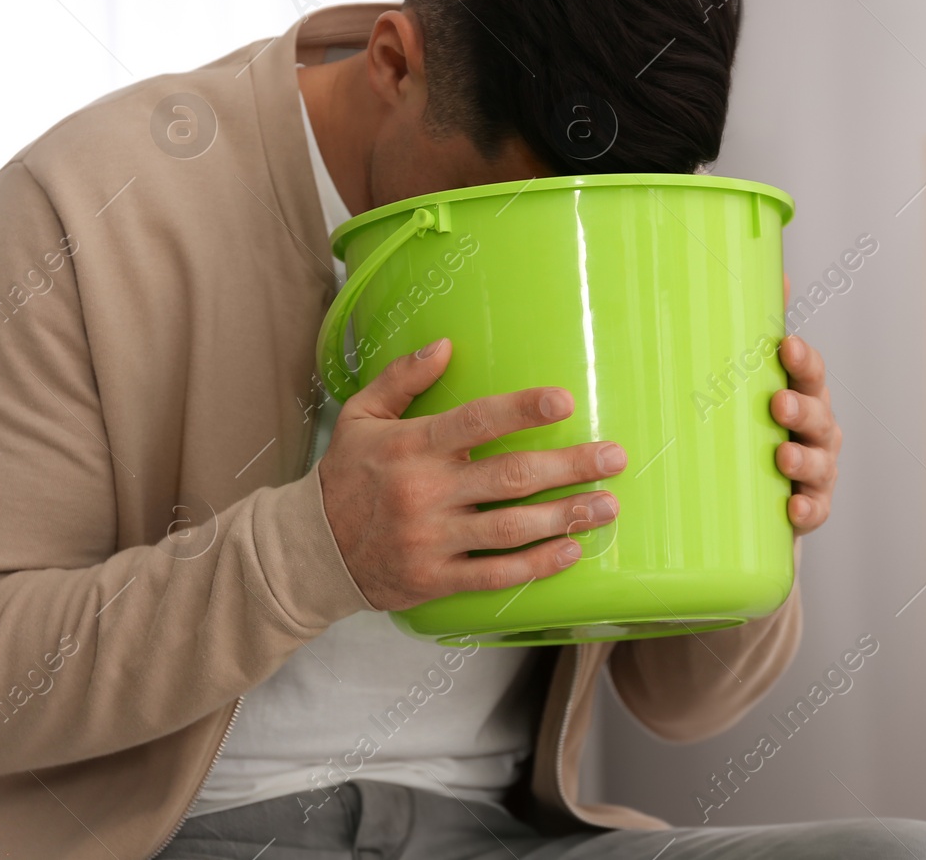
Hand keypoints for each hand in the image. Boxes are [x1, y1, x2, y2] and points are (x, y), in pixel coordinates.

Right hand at [317, 338, 625, 611]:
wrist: (312, 551)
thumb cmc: (344, 476)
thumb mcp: (361, 416)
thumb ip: (401, 377)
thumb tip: (446, 345)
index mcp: (411, 447)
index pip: (475, 422)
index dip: (521, 410)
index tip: (564, 401)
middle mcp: (425, 493)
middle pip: (510, 478)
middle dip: (569, 467)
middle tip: (613, 458)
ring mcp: (432, 540)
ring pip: (511, 529)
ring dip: (566, 517)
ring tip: (608, 504)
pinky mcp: (436, 579)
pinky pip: (494, 575)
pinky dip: (536, 566)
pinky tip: (571, 551)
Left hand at [770, 275, 840, 534]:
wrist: (756, 495)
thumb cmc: (755, 427)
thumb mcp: (752, 382)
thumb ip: (757, 332)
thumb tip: (772, 273)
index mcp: (803, 394)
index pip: (810, 372)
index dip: (801, 359)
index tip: (785, 346)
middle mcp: (817, 430)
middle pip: (818, 416)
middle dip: (801, 409)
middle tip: (778, 403)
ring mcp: (818, 472)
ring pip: (819, 464)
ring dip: (803, 460)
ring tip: (783, 458)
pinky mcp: (811, 509)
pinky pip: (815, 510)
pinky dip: (807, 510)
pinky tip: (793, 509)